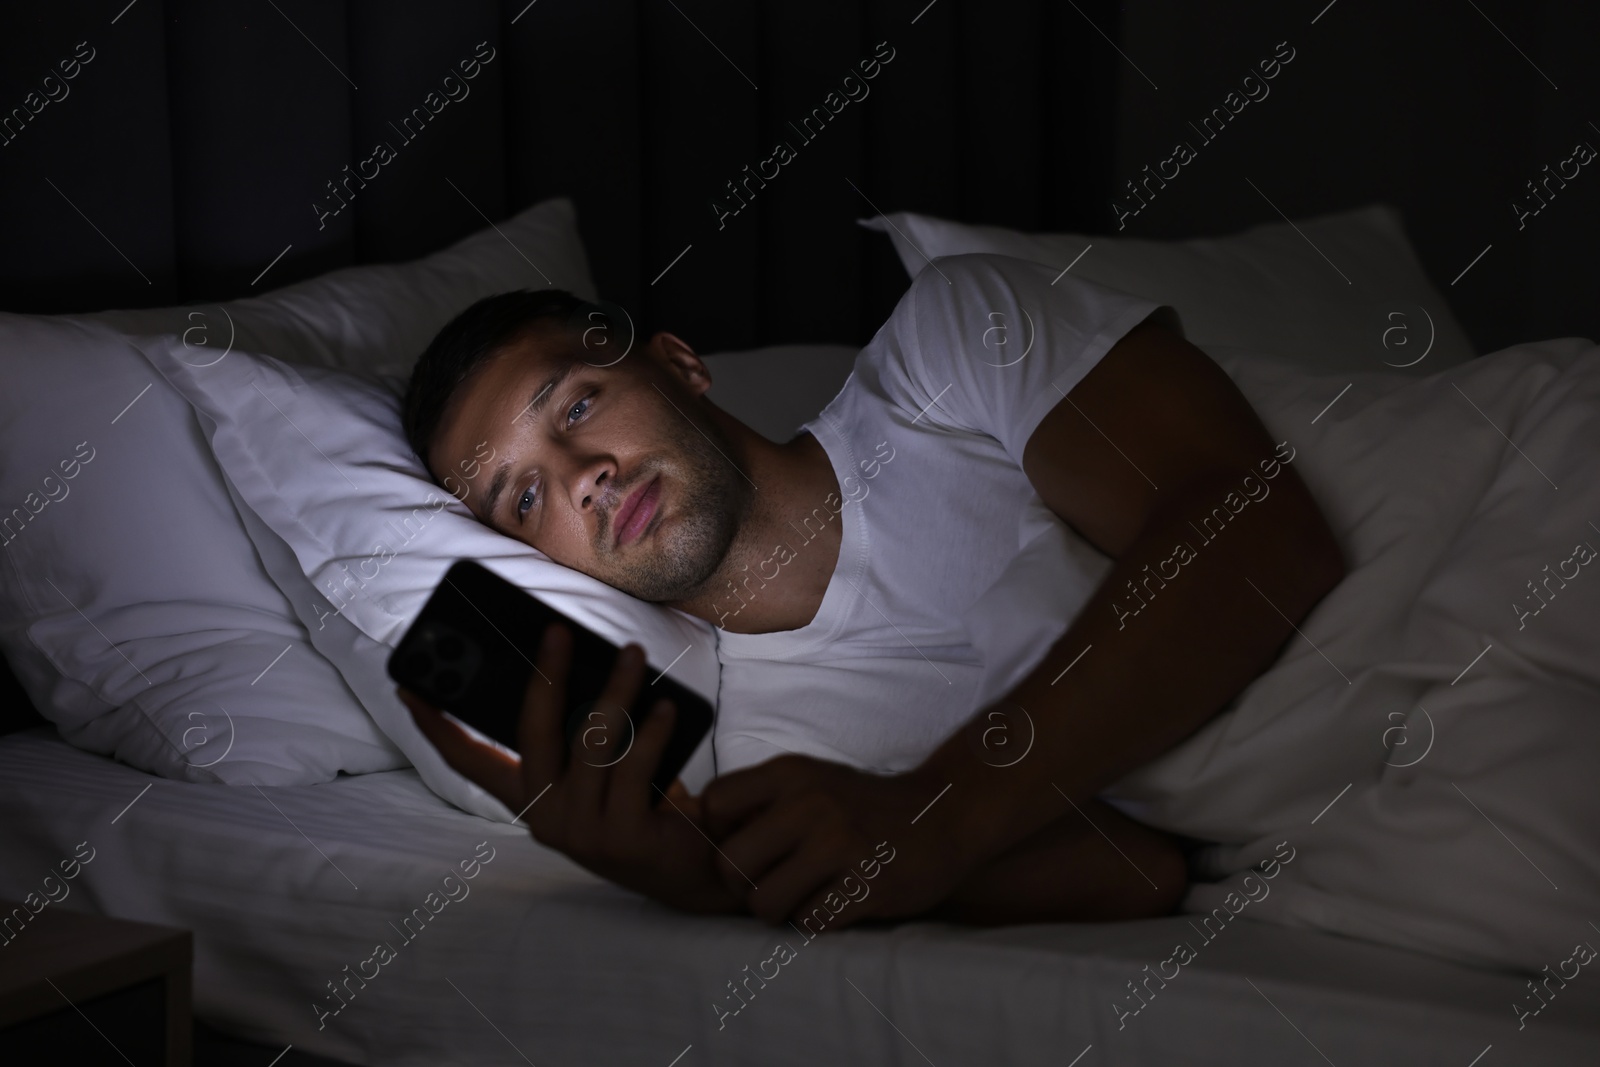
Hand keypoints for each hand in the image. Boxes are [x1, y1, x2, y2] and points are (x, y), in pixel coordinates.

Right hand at [398, 623, 742, 915]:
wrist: (689, 873)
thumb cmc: (643, 807)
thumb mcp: (599, 772)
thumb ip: (580, 737)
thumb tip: (582, 669)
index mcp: (531, 801)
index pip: (471, 763)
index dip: (437, 728)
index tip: (408, 688)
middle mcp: (546, 820)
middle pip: (531, 734)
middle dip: (543, 676)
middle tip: (557, 630)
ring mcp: (581, 832)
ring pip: (590, 745)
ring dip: (615, 691)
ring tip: (632, 654)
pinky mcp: (621, 839)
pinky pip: (634, 769)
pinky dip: (652, 732)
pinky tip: (666, 706)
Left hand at [701, 755, 979, 928]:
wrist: (944, 814)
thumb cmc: (862, 805)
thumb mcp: (811, 780)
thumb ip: (760, 799)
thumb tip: (697, 827)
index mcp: (791, 774)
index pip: (715, 805)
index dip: (720, 834)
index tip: (745, 844)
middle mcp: (810, 804)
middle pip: (729, 864)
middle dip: (743, 885)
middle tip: (769, 883)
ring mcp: (839, 845)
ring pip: (764, 903)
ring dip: (778, 910)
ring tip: (803, 895)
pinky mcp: (865, 885)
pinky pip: (808, 923)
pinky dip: (815, 922)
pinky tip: (835, 902)